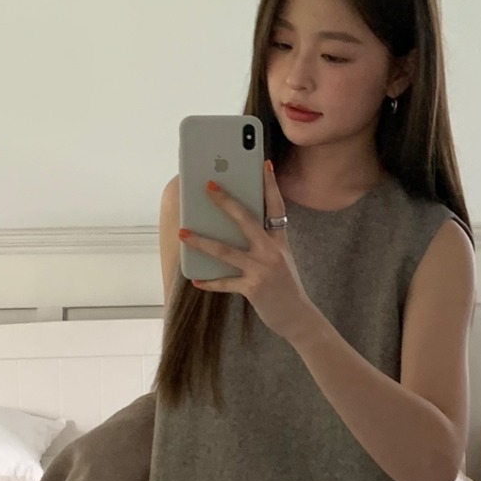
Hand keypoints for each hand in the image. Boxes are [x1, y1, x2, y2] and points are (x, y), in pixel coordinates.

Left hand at [179, 160, 319, 345]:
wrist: (297, 317)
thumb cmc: (284, 285)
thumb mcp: (280, 258)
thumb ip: (263, 242)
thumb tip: (229, 229)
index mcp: (279, 240)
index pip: (276, 206)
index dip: (270, 185)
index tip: (264, 164)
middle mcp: (272, 251)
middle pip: (246, 220)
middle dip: (225, 201)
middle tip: (207, 186)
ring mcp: (262, 269)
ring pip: (226, 251)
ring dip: (201, 241)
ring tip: (183, 232)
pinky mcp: (253, 288)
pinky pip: (225, 282)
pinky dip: (210, 281)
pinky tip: (196, 280)